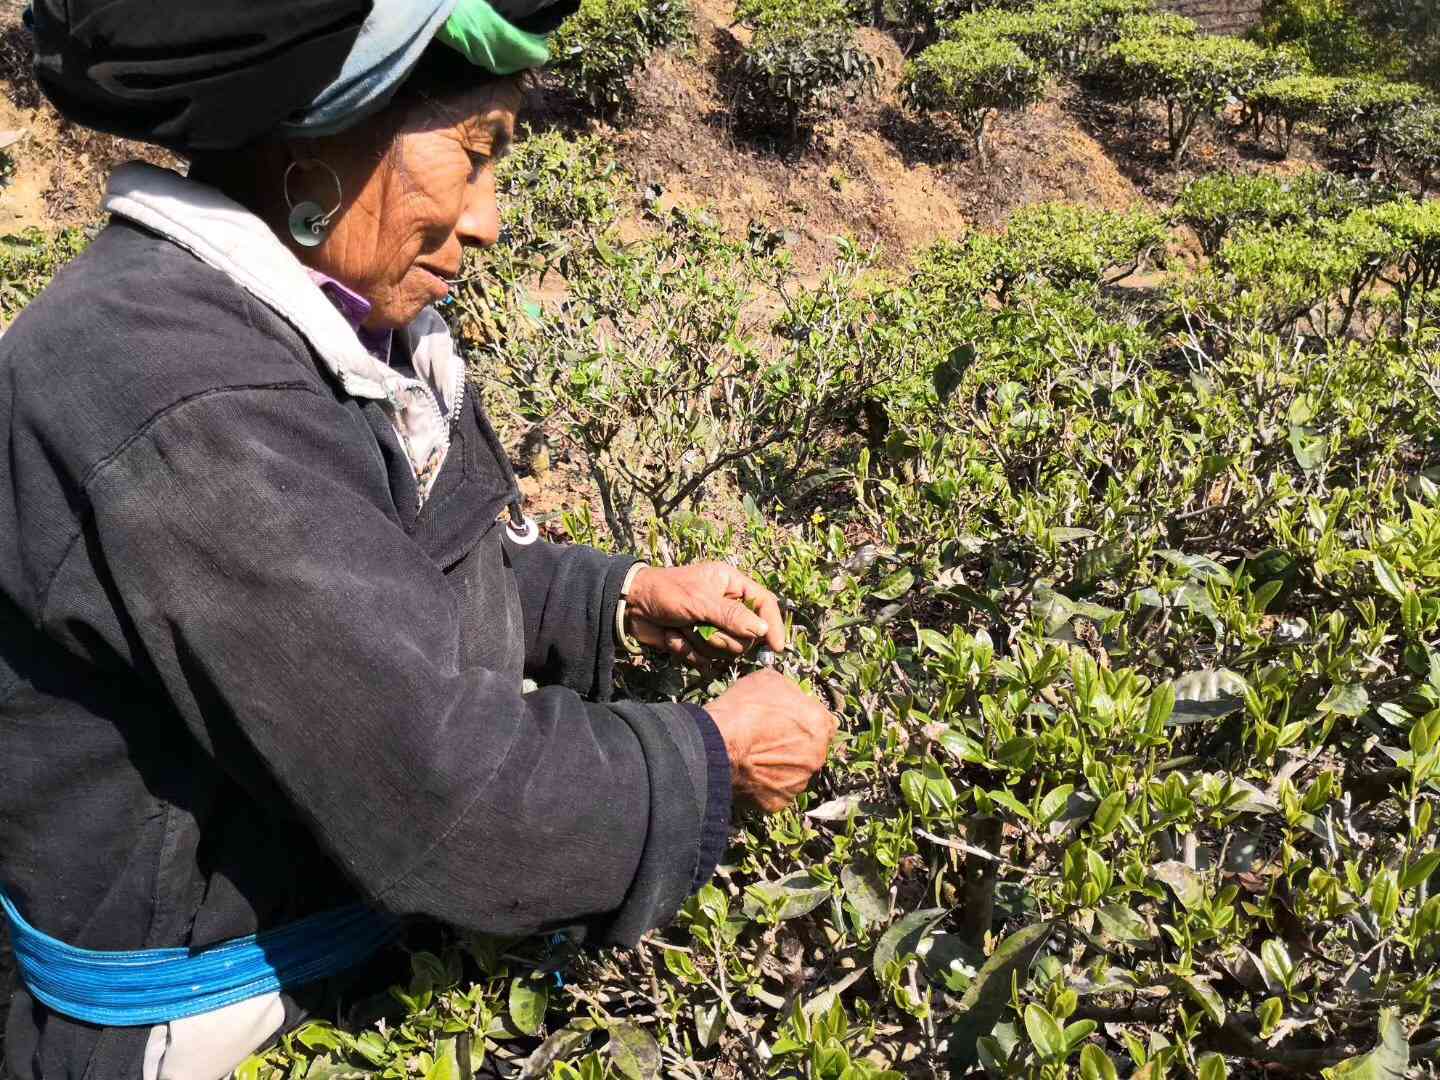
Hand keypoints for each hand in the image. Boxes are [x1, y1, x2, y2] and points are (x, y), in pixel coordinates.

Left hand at [626, 562, 785, 668]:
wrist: (630, 607)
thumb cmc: (665, 592)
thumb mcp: (699, 600)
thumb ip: (731, 616)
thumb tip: (761, 630)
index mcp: (731, 585)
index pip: (764, 603)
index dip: (773, 625)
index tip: (775, 647)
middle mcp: (727, 606)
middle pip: (747, 635)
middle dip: (722, 637)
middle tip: (701, 628)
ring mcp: (713, 626)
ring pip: (726, 651)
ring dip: (701, 643)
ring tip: (682, 629)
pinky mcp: (698, 643)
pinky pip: (706, 659)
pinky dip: (689, 651)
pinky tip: (674, 638)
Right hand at [705, 669, 836, 812]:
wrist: (716, 743)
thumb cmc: (744, 709)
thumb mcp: (770, 680)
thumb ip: (789, 691)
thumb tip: (788, 696)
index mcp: (820, 725)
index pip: (824, 724)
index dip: (806, 722)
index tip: (790, 721)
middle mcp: (816, 757)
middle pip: (810, 752)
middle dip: (794, 746)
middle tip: (769, 740)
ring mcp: (798, 783)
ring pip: (793, 774)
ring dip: (780, 767)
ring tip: (754, 757)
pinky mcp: (777, 802)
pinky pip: (774, 793)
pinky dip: (763, 786)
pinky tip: (748, 773)